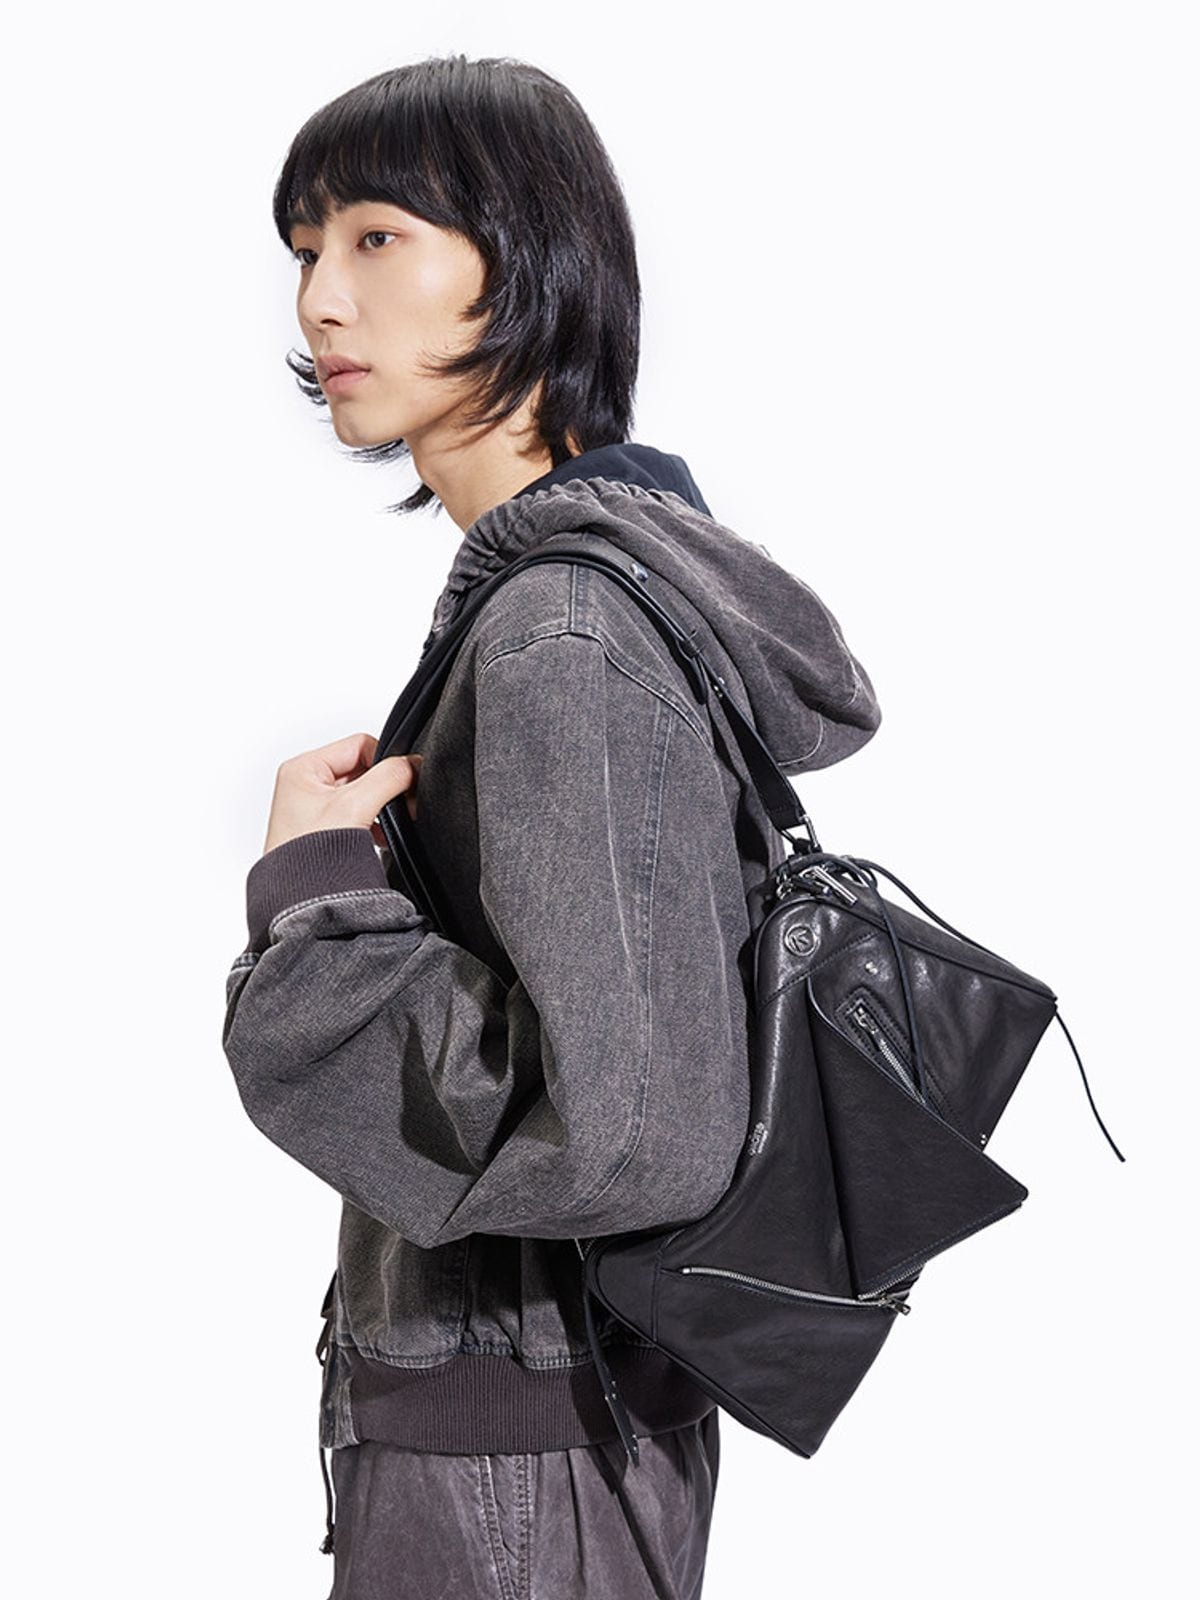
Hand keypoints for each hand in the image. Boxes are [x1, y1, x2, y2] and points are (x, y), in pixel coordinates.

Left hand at [262, 733, 422, 854]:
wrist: (300, 902)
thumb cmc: (307, 858)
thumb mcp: (354, 805)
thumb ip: (389, 777)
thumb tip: (413, 765)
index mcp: (303, 769)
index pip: (359, 745)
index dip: (385, 762)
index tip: (401, 783)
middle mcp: (306, 785)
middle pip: (363, 768)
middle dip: (385, 788)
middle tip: (402, 806)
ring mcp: (315, 809)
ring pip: (364, 793)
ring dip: (381, 807)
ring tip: (386, 827)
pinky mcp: (325, 831)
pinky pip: (360, 815)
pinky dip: (375, 824)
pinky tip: (381, 839)